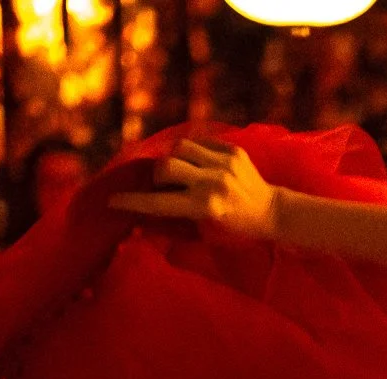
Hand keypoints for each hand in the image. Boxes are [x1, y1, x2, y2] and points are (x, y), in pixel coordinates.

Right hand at [109, 139, 280, 239]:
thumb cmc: (237, 227)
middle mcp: (215, 182)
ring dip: (173, 158)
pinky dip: (192, 151)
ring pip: (180, 147)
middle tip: (160, 184)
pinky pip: (200, 141)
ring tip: (180, 170)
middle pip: (166, 166)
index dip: (133, 202)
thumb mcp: (206, 228)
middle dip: (156, 175)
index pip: (160, 203)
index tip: (113, 200)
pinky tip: (197, 162)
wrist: (272, 211)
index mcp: (207, 207)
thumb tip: (145, 206)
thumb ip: (177, 214)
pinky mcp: (233, 150)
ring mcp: (225, 163)